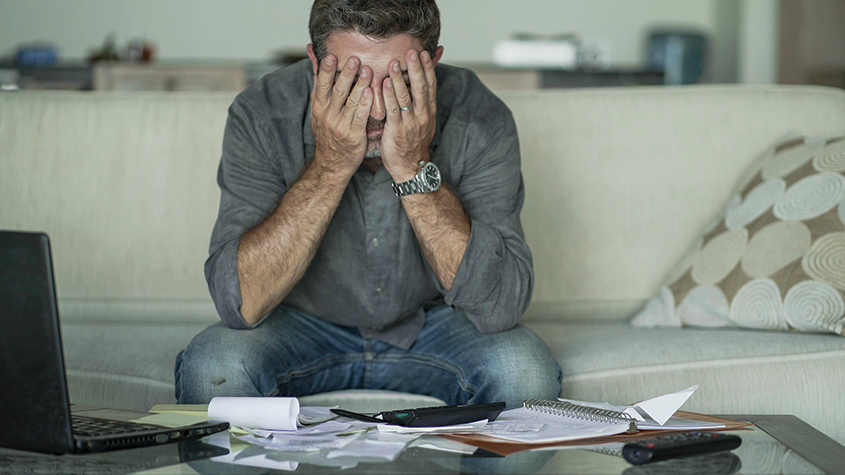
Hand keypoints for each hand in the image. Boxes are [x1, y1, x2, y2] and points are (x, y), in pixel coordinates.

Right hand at [310, 55, 373, 179]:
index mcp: (319, 107)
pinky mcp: (353, 135)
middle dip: (346, 74)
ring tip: (368, 71)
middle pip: (337, 91)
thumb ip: (319, 87)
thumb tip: (315, 61)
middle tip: (355, 59)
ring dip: (360, 86)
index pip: (321, 85)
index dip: (326, 71)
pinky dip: (365, 105)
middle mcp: (328, 115)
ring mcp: (340, 126)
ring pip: (350, 102)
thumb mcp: (318, 111)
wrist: (331, 163)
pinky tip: (371, 93)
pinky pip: (360, 118)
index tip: (331, 56)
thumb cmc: (328, 133)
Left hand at [380, 49, 437, 181]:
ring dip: (399, 79)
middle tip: (411, 52)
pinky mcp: (397, 130)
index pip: (431, 86)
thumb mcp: (423, 122)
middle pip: (421, 87)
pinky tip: (384, 83)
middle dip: (416, 69)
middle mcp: (423, 115)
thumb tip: (420, 85)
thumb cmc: (413, 143)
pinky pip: (393, 110)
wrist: (411, 167)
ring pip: (407, 97)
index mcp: (429, 111)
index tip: (423, 53)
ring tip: (394, 63)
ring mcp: (411, 123)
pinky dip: (389, 96)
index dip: (428, 68)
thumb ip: (421, 103)